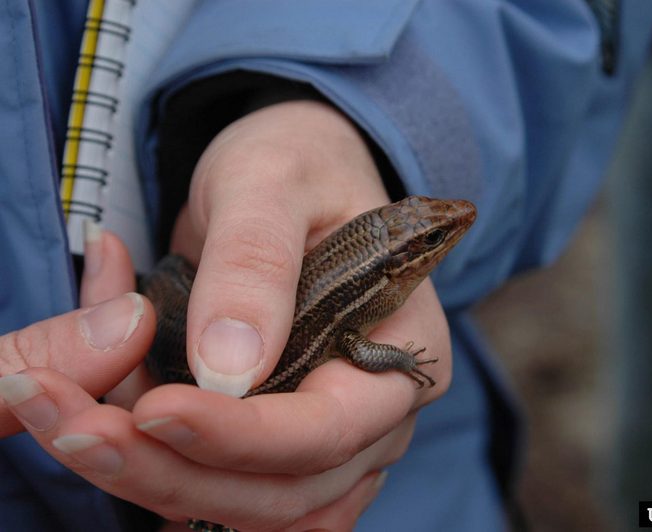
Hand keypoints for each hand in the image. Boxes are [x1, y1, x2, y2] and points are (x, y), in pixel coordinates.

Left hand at [1, 100, 453, 529]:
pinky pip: (236, 494)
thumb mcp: (269, 185)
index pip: (332, 426)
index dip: (244, 435)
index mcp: (404, 345)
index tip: (151, 411)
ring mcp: (340, 436)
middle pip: (289, 488)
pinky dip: (172, 476)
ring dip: (163, 485)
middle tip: (76, 431)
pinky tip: (118, 435)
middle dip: (179, 473)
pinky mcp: (291, 441)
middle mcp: (381, 409)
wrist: (293, 174)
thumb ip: (254, 265)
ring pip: (257, 507)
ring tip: (77, 429)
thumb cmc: (296, 165)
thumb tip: (228, 370)